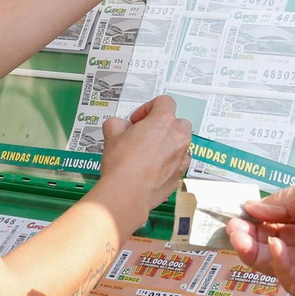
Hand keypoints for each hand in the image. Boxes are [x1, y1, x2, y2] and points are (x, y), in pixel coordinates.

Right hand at [94, 95, 191, 227]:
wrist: (127, 193)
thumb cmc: (121, 163)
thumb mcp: (112, 135)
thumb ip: (117, 124)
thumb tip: (119, 126)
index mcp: (163, 122)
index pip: (165, 102)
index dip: (149, 107)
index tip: (137, 120)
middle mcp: (178, 138)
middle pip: (178, 122)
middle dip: (163, 126)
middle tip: (145, 134)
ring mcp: (182, 158)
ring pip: (180, 144)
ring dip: (168, 144)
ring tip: (148, 153)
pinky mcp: (180, 175)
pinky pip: (178, 163)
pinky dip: (168, 162)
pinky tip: (152, 169)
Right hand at [225, 172, 294, 295]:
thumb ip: (283, 202)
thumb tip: (252, 208)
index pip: (277, 224)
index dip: (255, 220)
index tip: (236, 215)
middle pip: (271, 245)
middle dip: (249, 237)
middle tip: (230, 228)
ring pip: (276, 264)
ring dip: (255, 251)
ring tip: (240, 238)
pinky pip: (293, 281)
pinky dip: (280, 265)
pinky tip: (275, 247)